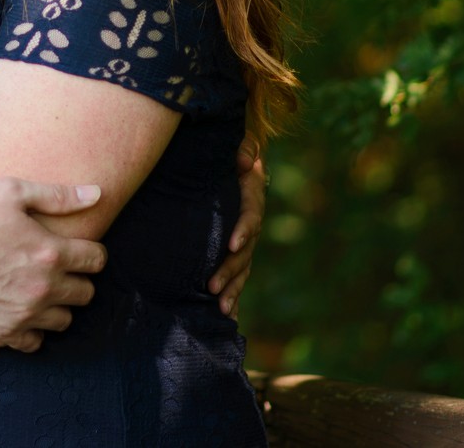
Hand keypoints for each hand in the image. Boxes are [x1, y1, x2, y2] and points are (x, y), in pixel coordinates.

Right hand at [0, 178, 106, 342]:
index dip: (90, 252)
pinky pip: (35, 342)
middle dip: (76, 279)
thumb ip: (58, 196)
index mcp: (50, 252)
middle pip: (86, 293)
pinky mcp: (2, 330)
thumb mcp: (12, 192)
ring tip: (40, 290)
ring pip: (64, 320)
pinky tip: (22, 311)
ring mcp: (23, 313)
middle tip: (57, 269)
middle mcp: (42, 287)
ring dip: (57, 305)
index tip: (77, 250)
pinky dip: (33, 330)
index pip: (96, 261)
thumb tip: (97, 194)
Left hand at [205, 140, 265, 317]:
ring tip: (220, 309)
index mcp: (250, 198)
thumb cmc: (228, 153)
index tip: (232, 244)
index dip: (243, 230)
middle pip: (244, 252)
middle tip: (213, 287)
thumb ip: (244, 147)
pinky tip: (226, 318)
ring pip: (241, 269)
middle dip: (230, 271)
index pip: (251, 216)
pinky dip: (232, 297)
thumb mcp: (238, 145)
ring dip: (232, 289)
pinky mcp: (233, 253)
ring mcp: (243, 242)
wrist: (227, 165)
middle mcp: (250, 224)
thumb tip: (246, 159)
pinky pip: (236, 276)